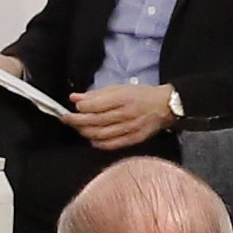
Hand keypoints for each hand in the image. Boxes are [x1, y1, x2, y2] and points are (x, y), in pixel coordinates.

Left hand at [64, 83, 179, 149]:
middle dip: (77, 121)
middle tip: (67, 119)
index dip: (81, 107)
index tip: (73, 107)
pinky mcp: (134, 139)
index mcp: (123, 97)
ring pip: (100, 134)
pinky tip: (92, 138)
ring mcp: (131, 128)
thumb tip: (75, 98)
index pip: (95, 105)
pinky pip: (111, 144)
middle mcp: (127, 113)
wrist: (165, 106)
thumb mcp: (119, 88)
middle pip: (95, 121)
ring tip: (78, 128)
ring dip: (85, 132)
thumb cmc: (140, 95)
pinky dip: (98, 143)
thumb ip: (96, 94)